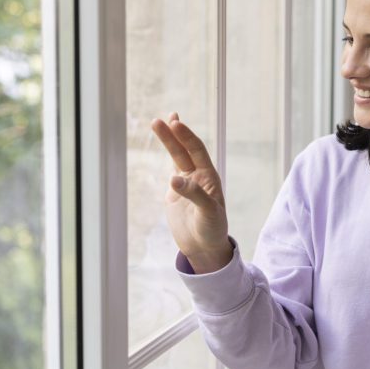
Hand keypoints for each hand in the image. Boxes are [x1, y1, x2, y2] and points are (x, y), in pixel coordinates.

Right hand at [150, 113, 231, 272]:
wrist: (204, 247)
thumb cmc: (212, 229)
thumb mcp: (208, 212)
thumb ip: (193, 194)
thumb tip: (173, 179)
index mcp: (209, 177)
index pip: (196, 150)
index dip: (186, 136)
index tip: (175, 123)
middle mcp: (198, 176)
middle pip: (184, 150)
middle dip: (172, 134)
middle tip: (159, 121)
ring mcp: (186, 183)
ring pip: (176, 157)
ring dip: (168, 141)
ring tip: (156, 123)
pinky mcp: (175, 193)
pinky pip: (171, 170)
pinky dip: (167, 157)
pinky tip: (165, 142)